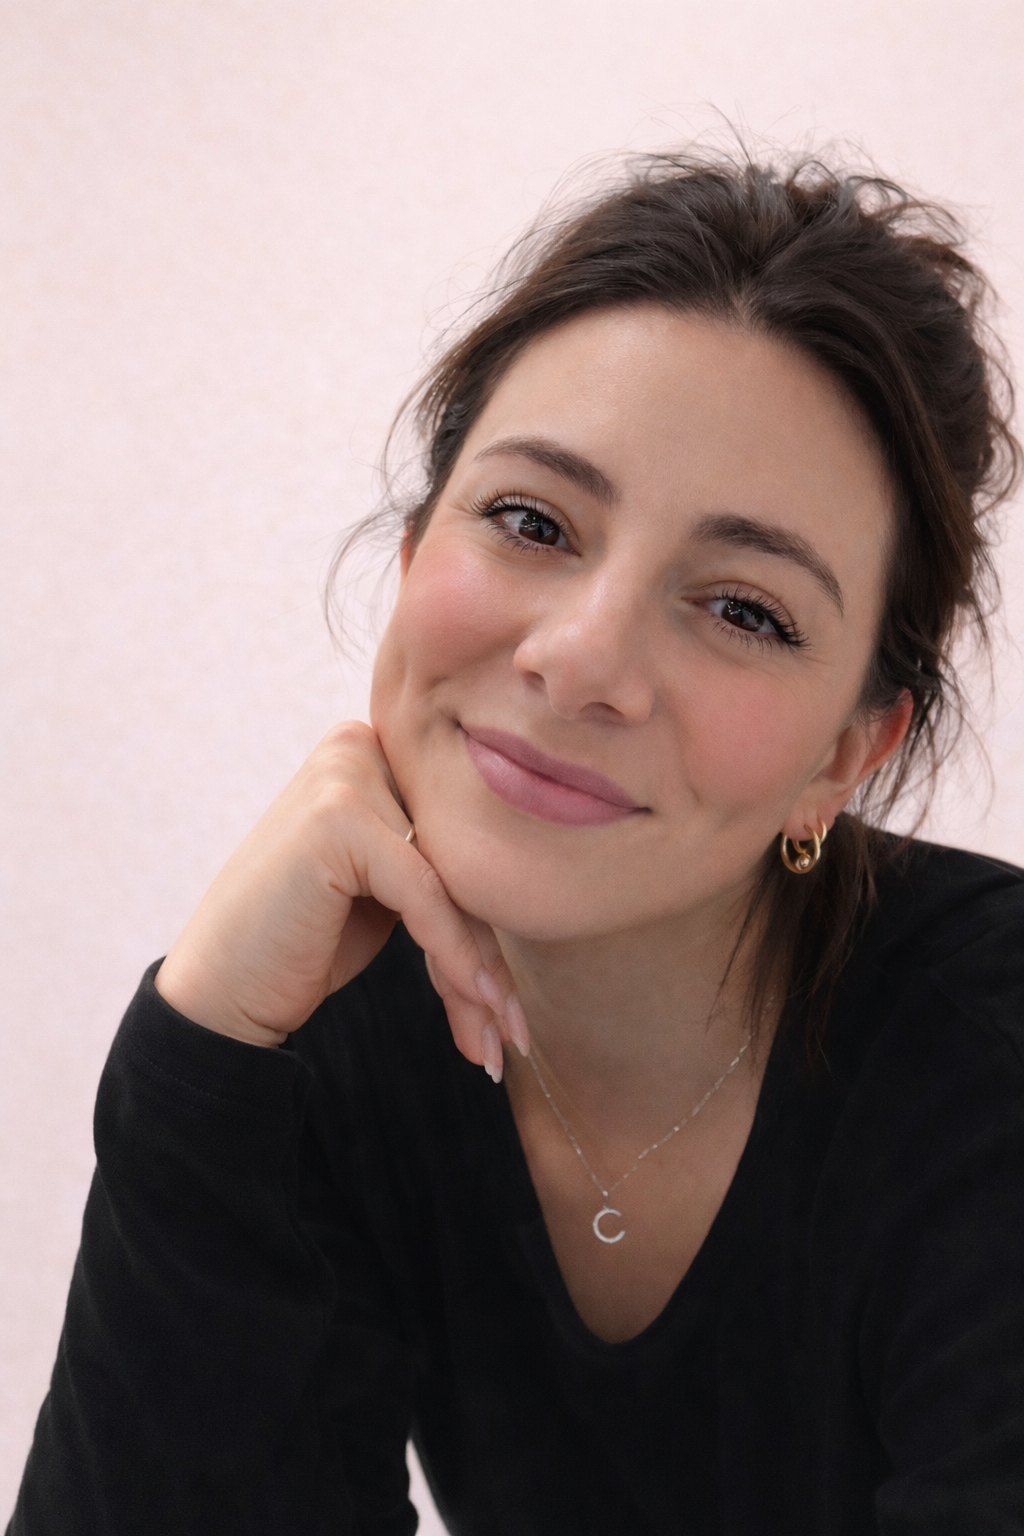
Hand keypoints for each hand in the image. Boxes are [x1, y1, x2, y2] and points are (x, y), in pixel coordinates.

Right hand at [154, 722, 526, 1075]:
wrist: (220, 992)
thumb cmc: (301, 942)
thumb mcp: (382, 889)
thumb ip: (437, 861)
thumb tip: (531, 872)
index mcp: (371, 750)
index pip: (457, 838)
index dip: (487, 923)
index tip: (511, 1001)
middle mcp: (358, 746)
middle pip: (459, 859)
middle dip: (487, 956)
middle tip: (512, 1031)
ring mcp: (345, 774)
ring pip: (451, 883)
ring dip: (481, 973)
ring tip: (501, 1038)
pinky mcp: (340, 818)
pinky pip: (427, 897)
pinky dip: (456, 959)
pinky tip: (478, 1011)